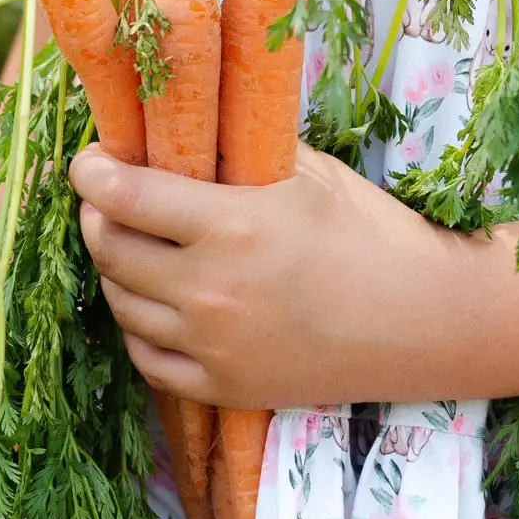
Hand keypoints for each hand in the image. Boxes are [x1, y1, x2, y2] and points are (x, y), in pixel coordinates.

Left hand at [70, 142, 451, 408]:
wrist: (427, 322)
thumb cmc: (374, 234)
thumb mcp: (307, 174)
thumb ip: (237, 154)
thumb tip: (180, 130)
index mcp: (232, 226)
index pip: (123, 196)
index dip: (92, 173)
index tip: (90, 161)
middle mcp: (210, 290)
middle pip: (109, 250)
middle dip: (95, 216)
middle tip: (106, 199)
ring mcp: (213, 346)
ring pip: (121, 304)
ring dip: (115, 270)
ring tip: (132, 246)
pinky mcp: (224, 388)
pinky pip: (147, 358)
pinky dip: (139, 326)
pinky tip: (153, 303)